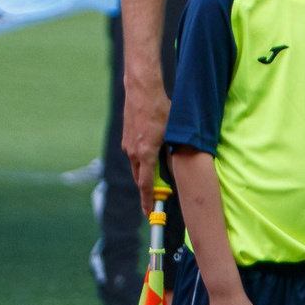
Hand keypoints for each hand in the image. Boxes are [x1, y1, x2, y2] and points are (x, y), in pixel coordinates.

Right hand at [123, 78, 168, 214]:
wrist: (142, 92)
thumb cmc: (160, 110)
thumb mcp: (173, 132)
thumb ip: (173, 151)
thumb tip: (178, 166)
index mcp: (145, 154)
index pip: (146, 184)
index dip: (148, 200)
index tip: (148, 212)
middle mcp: (133, 153)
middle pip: (140, 179)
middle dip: (148, 190)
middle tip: (158, 198)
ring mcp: (128, 146)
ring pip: (137, 167)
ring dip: (146, 174)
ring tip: (159, 176)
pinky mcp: (126, 140)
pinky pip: (134, 156)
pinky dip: (143, 162)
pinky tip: (152, 156)